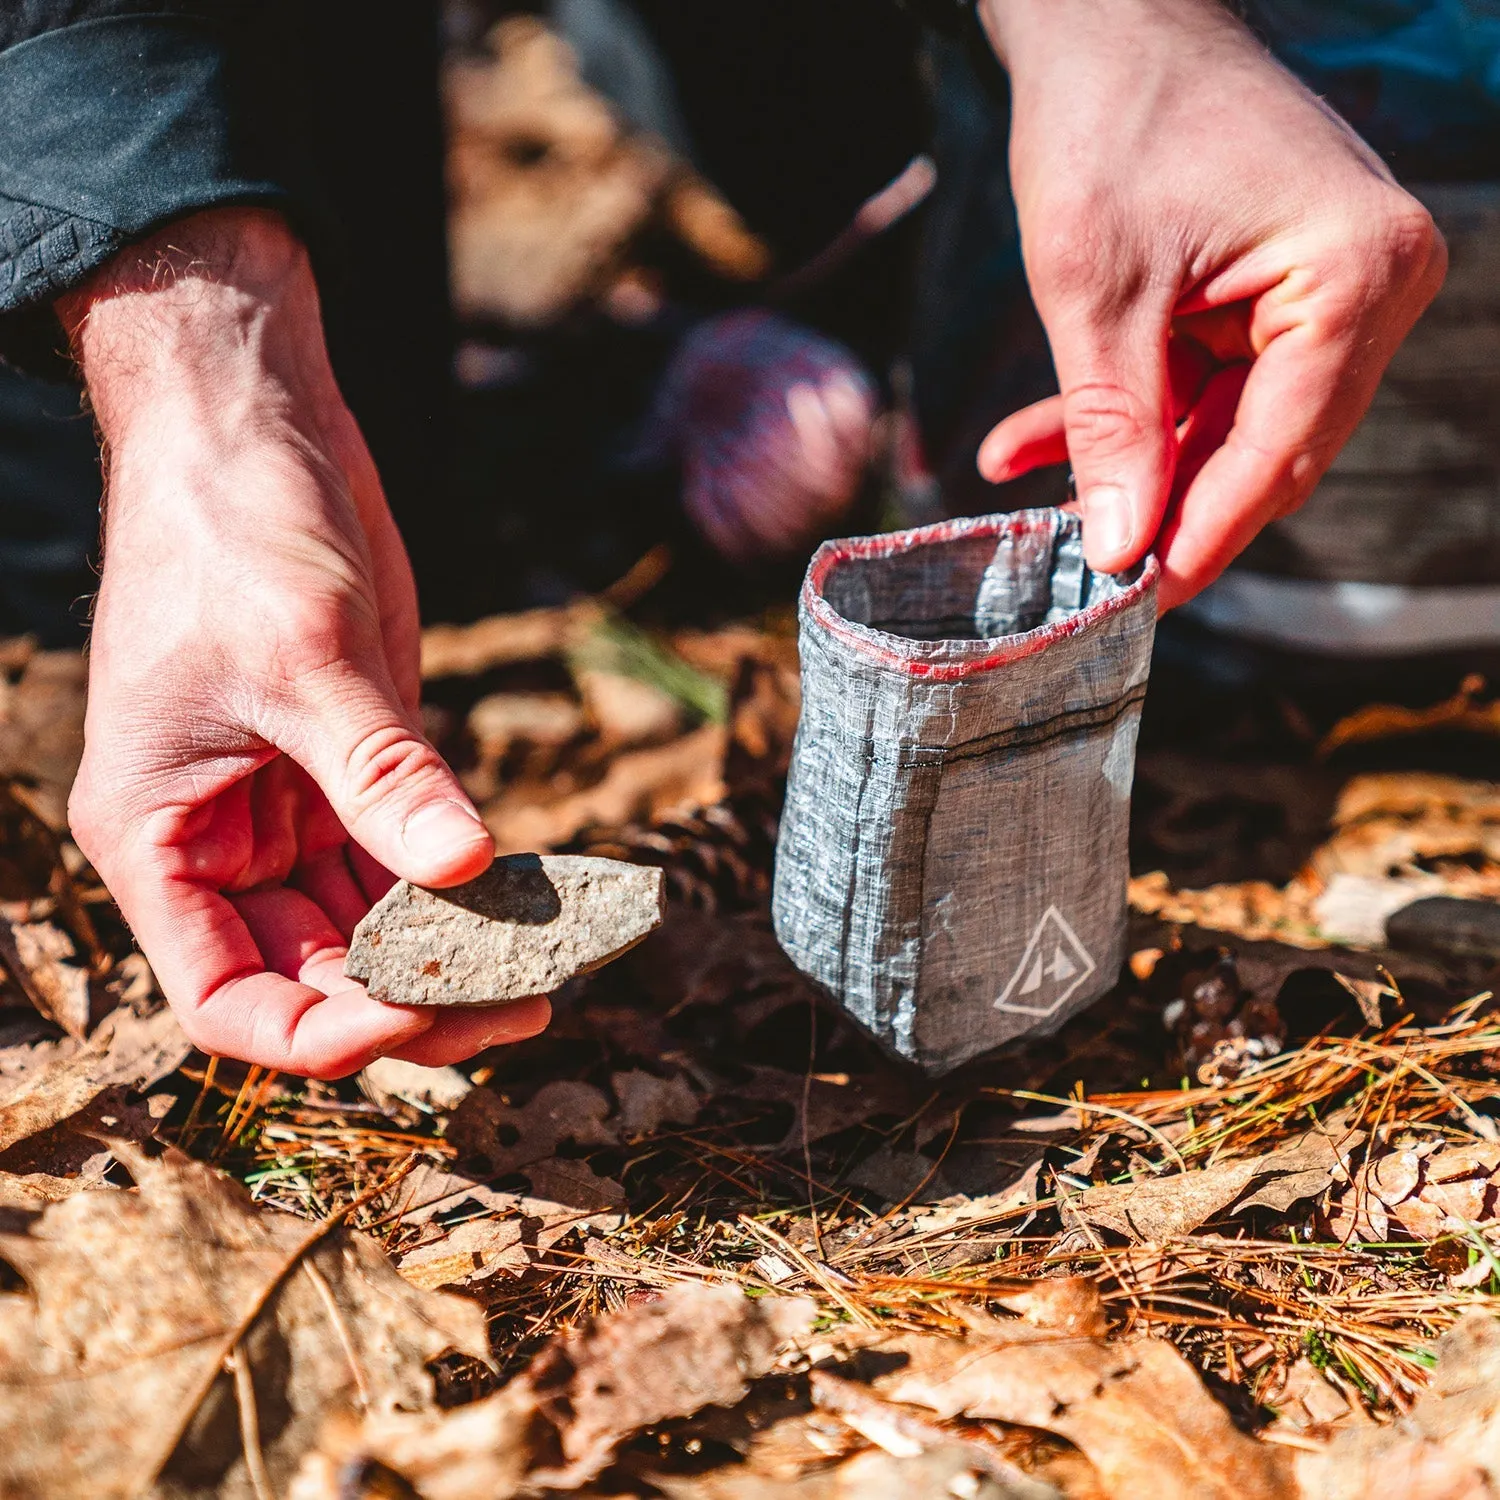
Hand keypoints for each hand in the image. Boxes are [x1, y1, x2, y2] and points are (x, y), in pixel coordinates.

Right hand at [61, 208, 549, 1074]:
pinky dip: (469, 886)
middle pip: (316, 976)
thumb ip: (381, 773)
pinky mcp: (356, 767)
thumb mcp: (303, 659)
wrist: (253, 429)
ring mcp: (291, 810)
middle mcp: (220, 845)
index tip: (421, 1019)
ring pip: (372, 927)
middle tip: (527, 1006)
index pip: (228, 997)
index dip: (321, 1032)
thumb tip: (467, 869)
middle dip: (413, 1001)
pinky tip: (537, 898)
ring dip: (454, 953)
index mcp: (159, 840)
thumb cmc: (229, 531)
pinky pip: (411, 857)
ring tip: (551, 963)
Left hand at [975, 0, 1446, 608]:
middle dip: (1159, 508)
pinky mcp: (1270, 292)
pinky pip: (1198, 384)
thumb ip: (1112, 429)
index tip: (1134, 603)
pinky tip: (1020, 446)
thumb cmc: (1110, 123)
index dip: (1202, 536)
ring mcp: (1324, 290)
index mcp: (1354, 275)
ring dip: (1119, 461)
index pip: (1280, 449)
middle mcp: (1366, 287)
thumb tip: (1118, 549)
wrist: (1105, 19)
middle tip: (1087, 576)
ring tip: (1023, 488)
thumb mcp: (1094, 296)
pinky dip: (1118, 414)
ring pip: (1220, 426)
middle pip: (1261, 448)